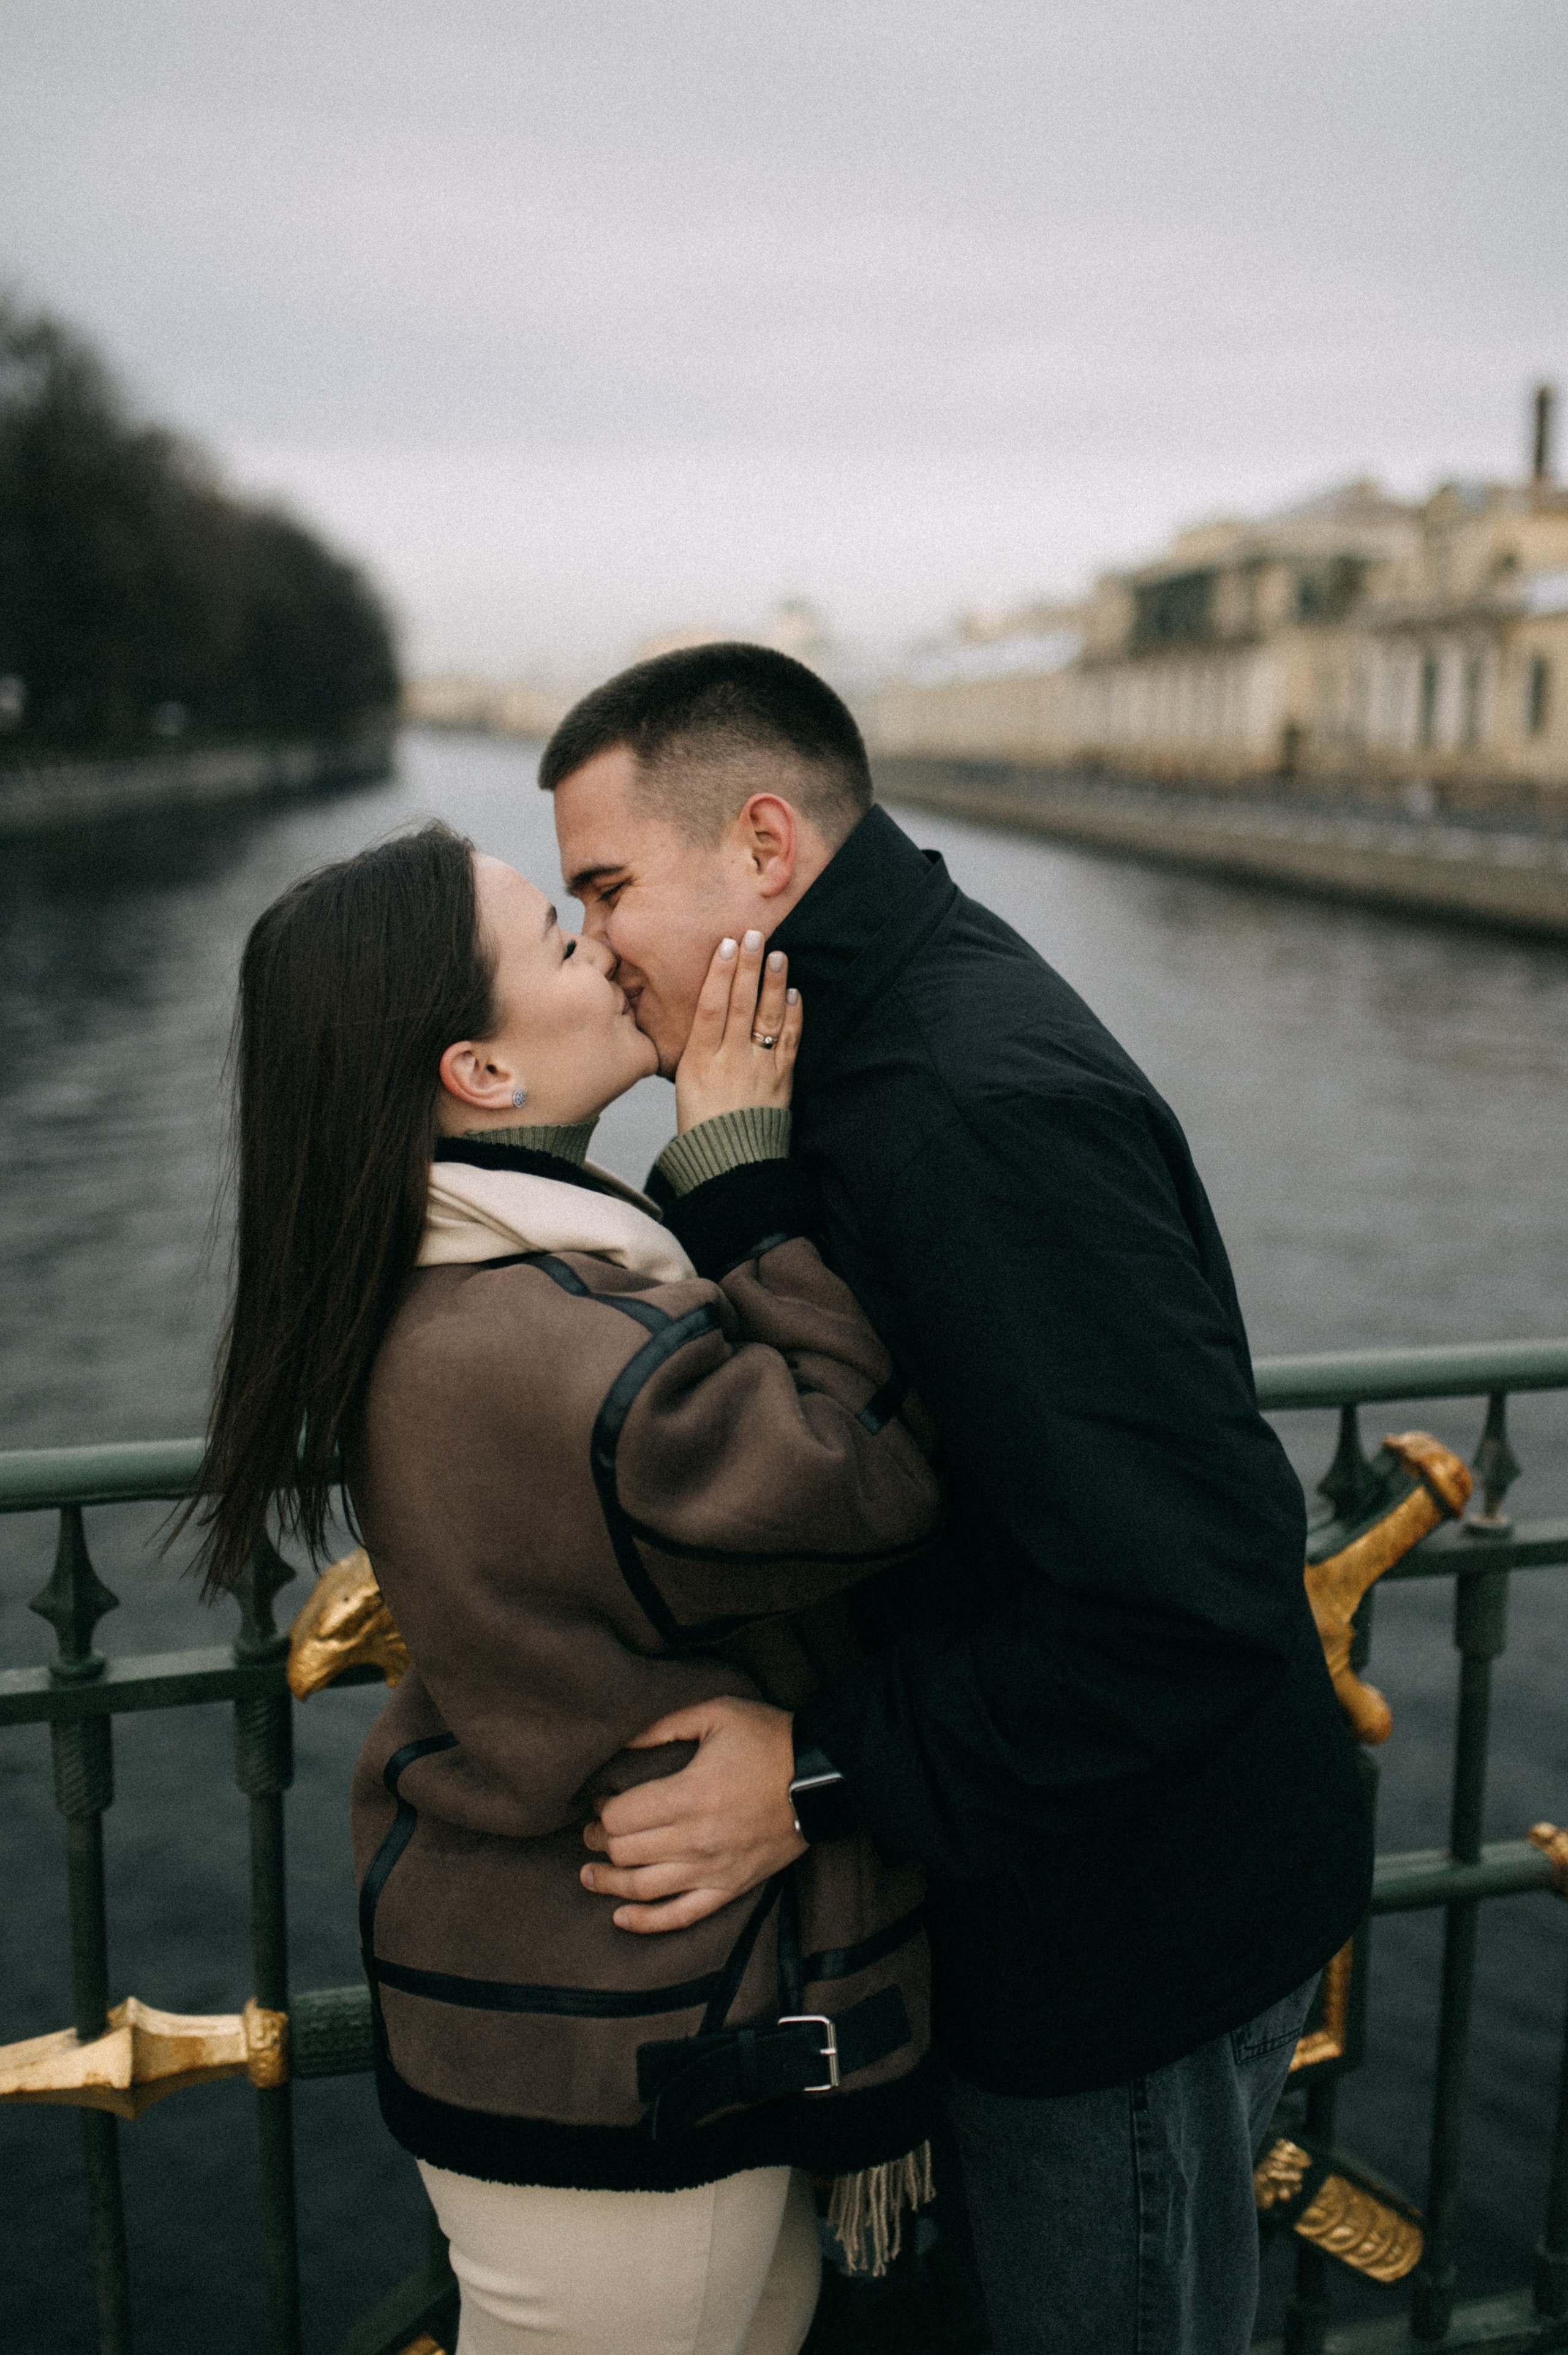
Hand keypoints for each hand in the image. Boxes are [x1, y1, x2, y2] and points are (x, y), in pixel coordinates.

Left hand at [580, 1696, 804, 1932]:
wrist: (822, 1777)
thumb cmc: (768, 1740)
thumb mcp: (716, 1713)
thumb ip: (664, 1726)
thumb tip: (621, 1740)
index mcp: (688, 1795)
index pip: (621, 1817)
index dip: (601, 1812)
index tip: (598, 1803)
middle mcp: (696, 1839)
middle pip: (626, 1853)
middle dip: (600, 1843)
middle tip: (591, 1833)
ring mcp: (713, 1869)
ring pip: (644, 1888)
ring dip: (609, 1883)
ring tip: (590, 1874)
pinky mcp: (730, 1888)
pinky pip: (681, 1916)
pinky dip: (647, 1922)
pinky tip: (621, 1917)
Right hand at [674, 930, 801, 1134]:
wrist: (730, 1163)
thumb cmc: (701, 1125)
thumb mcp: (686, 1084)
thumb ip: (699, 1047)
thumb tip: (707, 1013)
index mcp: (700, 1061)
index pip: (711, 1007)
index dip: (719, 973)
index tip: (726, 945)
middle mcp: (730, 1061)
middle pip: (740, 1004)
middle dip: (747, 967)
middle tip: (754, 934)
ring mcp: (758, 1069)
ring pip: (768, 1018)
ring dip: (774, 983)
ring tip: (778, 955)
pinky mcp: (781, 1081)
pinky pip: (790, 1043)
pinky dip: (794, 1017)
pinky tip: (796, 994)